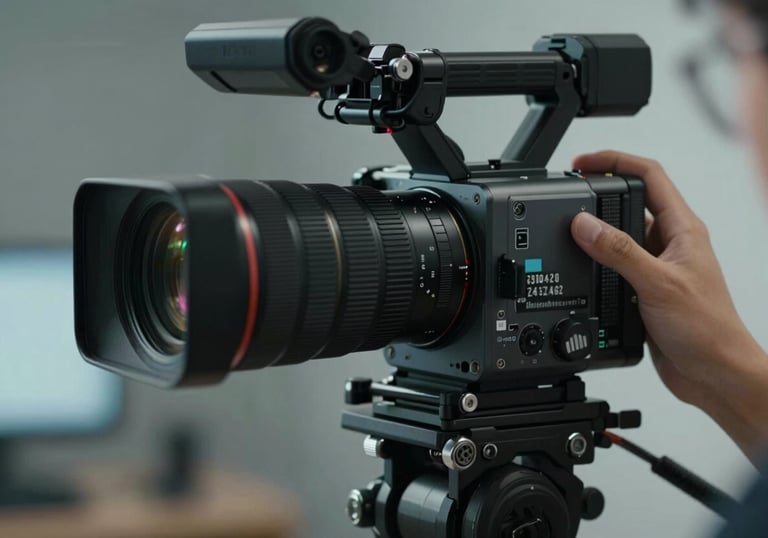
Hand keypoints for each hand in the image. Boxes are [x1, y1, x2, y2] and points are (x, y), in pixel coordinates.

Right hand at [570, 150, 767, 463]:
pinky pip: (614, 266)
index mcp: (683, 229)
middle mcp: (670, 243)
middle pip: (630, 202)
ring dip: (594, 232)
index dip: (615, 161)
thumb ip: (619, 251)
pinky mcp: (644, 290)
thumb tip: (583, 224)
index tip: (582, 164)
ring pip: (619, 236)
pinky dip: (594, 263)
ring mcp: (656, 266)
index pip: (649, 175)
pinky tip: (580, 269)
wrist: (715, 374)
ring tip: (566, 230)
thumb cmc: (708, 329)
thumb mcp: (658, 284)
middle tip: (567, 194)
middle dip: (598, 194)